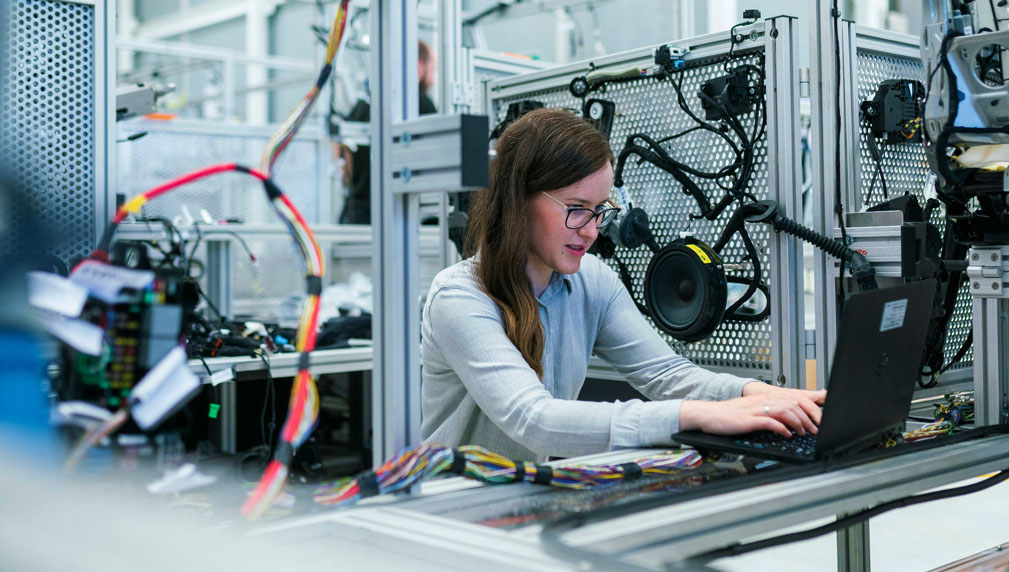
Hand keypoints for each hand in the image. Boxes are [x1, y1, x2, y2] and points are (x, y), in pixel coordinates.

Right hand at [680, 383, 825, 437]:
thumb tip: (786, 420)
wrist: (709, 414)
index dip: (808, 409)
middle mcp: (762, 401)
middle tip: (814, 430)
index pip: (793, 399)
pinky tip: (787, 434)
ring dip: (798, 423)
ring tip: (803, 432)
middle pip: (792, 404)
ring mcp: (756, 409)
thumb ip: (769, 412)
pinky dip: (782, 428)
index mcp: (764, 397)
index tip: (816, 420)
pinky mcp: (749, 420)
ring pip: (785, 411)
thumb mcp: (752, 410)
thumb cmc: (729, 415)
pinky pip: (770, 422)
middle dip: (807, 418)